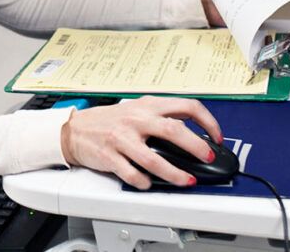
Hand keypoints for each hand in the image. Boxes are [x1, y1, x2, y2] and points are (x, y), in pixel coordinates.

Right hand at [60, 96, 222, 189]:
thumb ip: (160, 117)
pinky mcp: (109, 155)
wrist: (73, 129)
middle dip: (196, 146)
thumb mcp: (136, 109)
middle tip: (207, 158)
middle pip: (173, 130)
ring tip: (186, 181)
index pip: (185, 106)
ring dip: (174, 173)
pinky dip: (144, 182)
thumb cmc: (107, 122)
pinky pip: (131, 173)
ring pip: (154, 158)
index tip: (216, 137)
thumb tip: (192, 134)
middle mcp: (136, 119)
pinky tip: (148, 183)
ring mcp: (122, 138)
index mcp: (147, 105)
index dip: (207, 121)